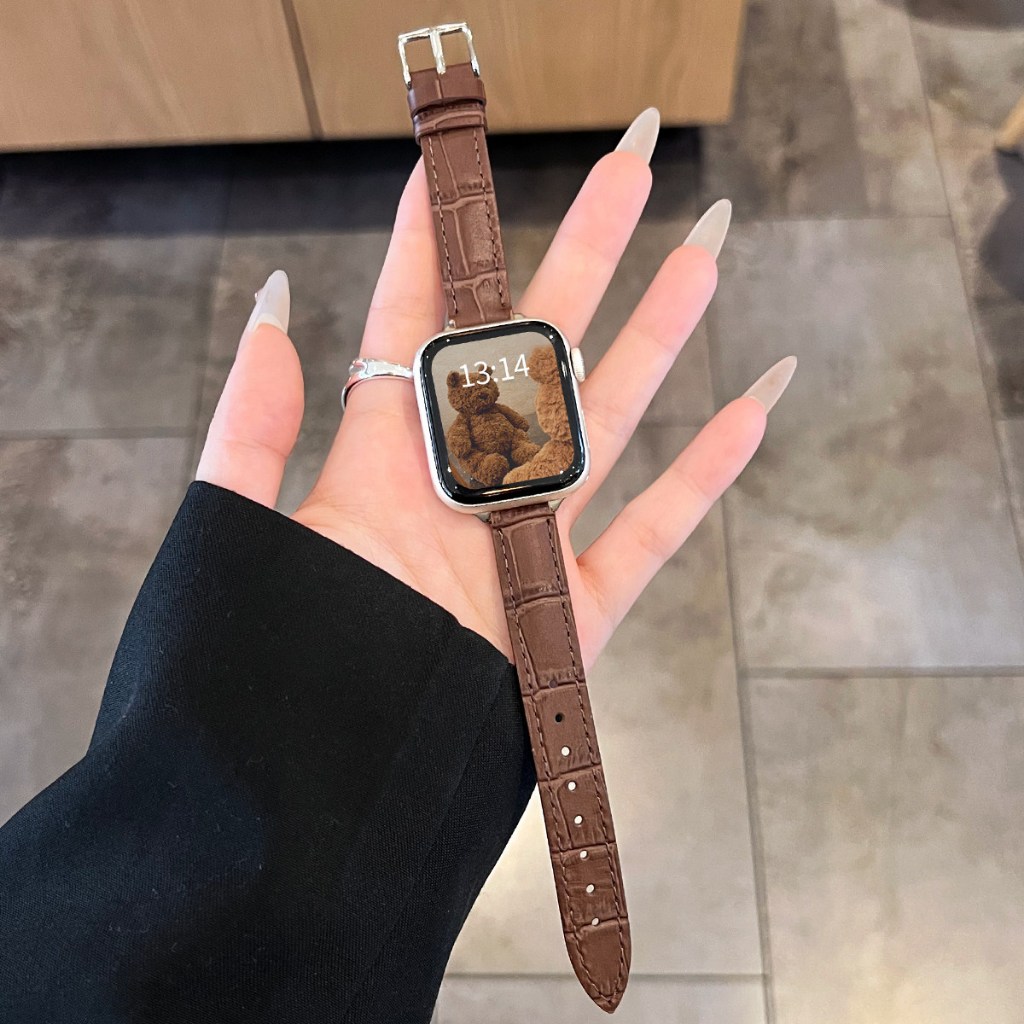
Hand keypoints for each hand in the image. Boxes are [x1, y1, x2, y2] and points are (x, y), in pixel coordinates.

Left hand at [196, 140, 793, 666]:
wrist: (323, 787)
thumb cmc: (274, 668)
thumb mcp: (239, 534)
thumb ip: (249, 426)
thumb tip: (276, 306)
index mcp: (387, 464)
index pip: (420, 328)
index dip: (441, 248)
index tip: (462, 171)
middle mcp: (468, 490)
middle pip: (538, 351)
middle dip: (584, 254)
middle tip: (628, 167)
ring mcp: (531, 547)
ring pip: (610, 423)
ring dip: (660, 338)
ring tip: (701, 254)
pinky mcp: (577, 616)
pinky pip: (654, 535)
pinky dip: (705, 477)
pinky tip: (750, 406)